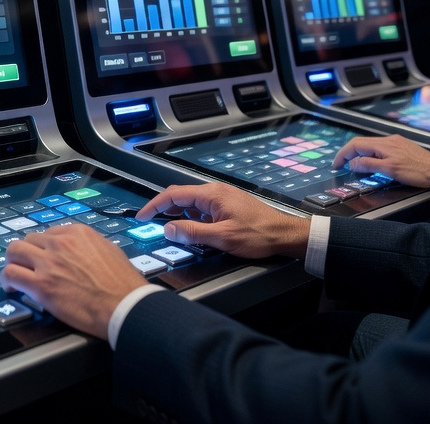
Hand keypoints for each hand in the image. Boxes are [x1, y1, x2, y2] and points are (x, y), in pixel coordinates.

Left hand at [2, 225, 145, 339]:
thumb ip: (90, 247)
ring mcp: (48, 263)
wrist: (126, 306)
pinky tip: (11, 288)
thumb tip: (81, 252)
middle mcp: (60, 243)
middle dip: (26, 253)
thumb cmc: (124, 284)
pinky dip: (7, 280)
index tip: (43, 258)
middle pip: (28, 240)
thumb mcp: (110, 251)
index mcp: (78, 233)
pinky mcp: (41, 284)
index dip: (44, 248)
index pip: (49, 233)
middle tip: (27, 266)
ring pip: (13, 252)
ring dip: (12, 262)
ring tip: (15, 274)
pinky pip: (11, 274)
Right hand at [136, 183, 310, 259]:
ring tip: (169, 229)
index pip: (174, 195)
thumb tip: (168, 230)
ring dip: (178, 214)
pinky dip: (191, 217)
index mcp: (212, 194)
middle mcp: (215, 191)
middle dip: (163, 209)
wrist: (286, 235)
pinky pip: (202, 208)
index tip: (142, 217)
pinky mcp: (228, 206)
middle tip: (150, 223)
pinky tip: (191, 229)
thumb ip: (193, 233)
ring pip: (191, 203)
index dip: (154, 205)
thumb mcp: (223, 237)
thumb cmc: (259, 234)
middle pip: (181, 196)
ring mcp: (222, 198)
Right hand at [331, 134, 429, 189]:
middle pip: (361, 143)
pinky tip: (371, 162)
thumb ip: (369, 165)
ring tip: (353, 165)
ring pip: (370, 145)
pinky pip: (380, 148)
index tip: (336, 165)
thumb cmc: (416, 172)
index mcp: (384, 144)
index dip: (342, 154)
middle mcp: (388, 140)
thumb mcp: (390, 170)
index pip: (356, 145)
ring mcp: (396, 142)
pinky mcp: (401, 147)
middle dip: (348, 153)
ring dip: (359, 154)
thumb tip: (352, 162)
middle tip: (341, 165)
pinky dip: (370, 154)